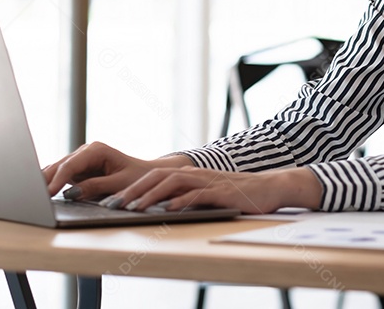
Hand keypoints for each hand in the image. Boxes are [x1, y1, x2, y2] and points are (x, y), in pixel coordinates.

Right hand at [42, 141, 192, 198]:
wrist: (146, 176)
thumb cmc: (138, 178)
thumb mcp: (119, 184)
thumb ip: (95, 187)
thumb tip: (71, 193)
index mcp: (96, 150)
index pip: (71, 165)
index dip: (57, 179)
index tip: (47, 193)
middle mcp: (85, 151)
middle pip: (59, 166)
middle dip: (45, 180)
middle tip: (31, 196)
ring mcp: (79, 160)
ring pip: (55, 170)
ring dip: (44, 182)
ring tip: (30, 196)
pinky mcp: (77, 170)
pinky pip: (59, 176)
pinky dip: (50, 184)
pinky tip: (38, 193)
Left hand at [111, 166, 322, 213]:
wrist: (270, 188)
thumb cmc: (237, 194)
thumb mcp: (207, 193)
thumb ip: (187, 196)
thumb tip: (160, 206)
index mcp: (190, 174)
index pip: (155, 176)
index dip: (133, 187)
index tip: (113, 199)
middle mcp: (196, 174)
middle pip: (158, 176)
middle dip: (134, 189)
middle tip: (115, 203)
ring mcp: (209, 182)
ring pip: (173, 183)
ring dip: (151, 195)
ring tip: (135, 207)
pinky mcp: (222, 192)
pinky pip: (197, 195)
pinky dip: (181, 201)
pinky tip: (168, 209)